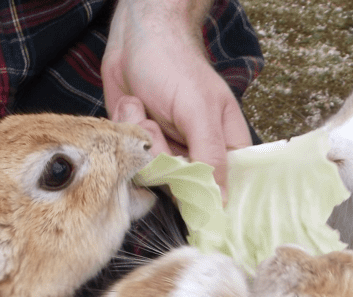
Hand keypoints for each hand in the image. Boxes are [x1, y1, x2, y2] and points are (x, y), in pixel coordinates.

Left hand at [103, 0, 251, 197]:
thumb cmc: (175, 65)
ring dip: (143, 140)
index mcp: (226, 147)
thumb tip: (222, 202)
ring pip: (154, 176)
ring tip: (144, 109)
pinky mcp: (141, 148)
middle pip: (183, 188)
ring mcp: (168, 152)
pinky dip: (127, 133)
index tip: (187, 179)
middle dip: (164, 158)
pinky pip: (131, 161)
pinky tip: (133, 108)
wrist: (135, 37)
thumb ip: (211, 157)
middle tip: (158, 125)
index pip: (224, 190)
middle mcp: (198, 154)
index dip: (206, 194)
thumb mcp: (199, 111)